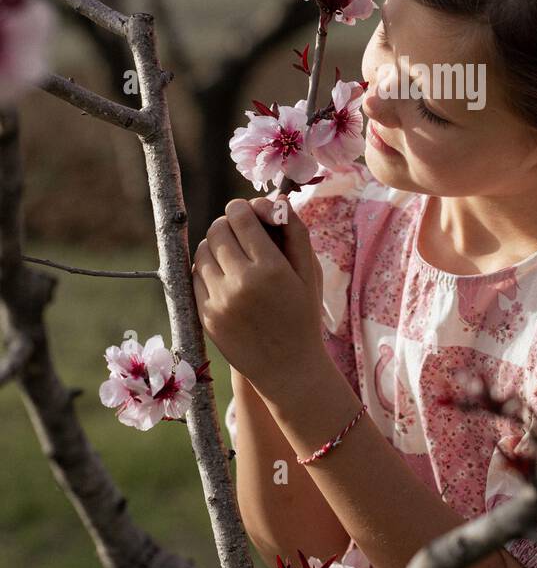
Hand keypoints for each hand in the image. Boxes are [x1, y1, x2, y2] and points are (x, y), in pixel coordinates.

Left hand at [192, 195, 328, 399]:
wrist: (288, 368)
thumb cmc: (303, 314)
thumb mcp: (310, 272)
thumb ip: (295, 232)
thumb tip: (277, 199)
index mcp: (271, 268)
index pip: (240, 216)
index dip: (242, 209)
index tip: (248, 213)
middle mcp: (242, 282)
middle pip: (217, 230)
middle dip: (228, 225)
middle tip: (240, 232)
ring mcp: (219, 301)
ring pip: (202, 251)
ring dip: (215, 246)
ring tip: (232, 255)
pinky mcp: (205, 316)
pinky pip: (195, 276)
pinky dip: (207, 269)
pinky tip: (224, 276)